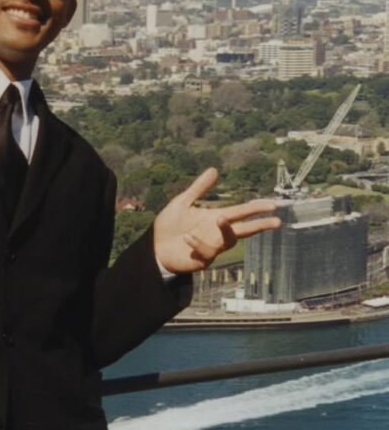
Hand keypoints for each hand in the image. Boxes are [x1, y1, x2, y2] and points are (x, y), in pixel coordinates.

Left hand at [153, 168, 280, 273]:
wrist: (154, 246)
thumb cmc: (169, 226)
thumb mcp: (182, 202)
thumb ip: (199, 188)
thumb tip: (214, 169)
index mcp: (216, 218)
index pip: (241, 212)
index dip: (256, 208)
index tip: (273, 204)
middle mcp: (218, 233)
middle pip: (245, 230)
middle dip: (260, 225)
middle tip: (276, 222)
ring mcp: (212, 248)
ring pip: (229, 240)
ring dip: (227, 229)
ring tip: (219, 217)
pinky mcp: (202, 260)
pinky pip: (206, 251)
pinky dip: (198, 243)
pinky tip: (187, 237)